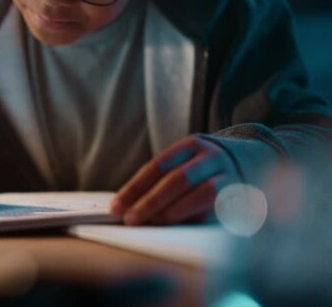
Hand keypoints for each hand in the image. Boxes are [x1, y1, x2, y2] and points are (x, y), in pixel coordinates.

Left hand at [110, 135, 237, 224]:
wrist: (255, 160)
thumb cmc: (204, 169)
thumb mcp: (184, 164)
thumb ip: (159, 182)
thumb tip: (127, 207)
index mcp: (190, 145)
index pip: (157, 167)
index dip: (135, 188)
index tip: (116, 207)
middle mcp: (211, 156)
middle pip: (176, 179)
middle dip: (150, 202)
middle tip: (130, 219)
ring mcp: (229, 174)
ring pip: (200, 193)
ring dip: (174, 211)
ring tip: (153, 223)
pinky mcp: (243, 194)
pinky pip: (219, 208)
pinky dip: (197, 218)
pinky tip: (180, 226)